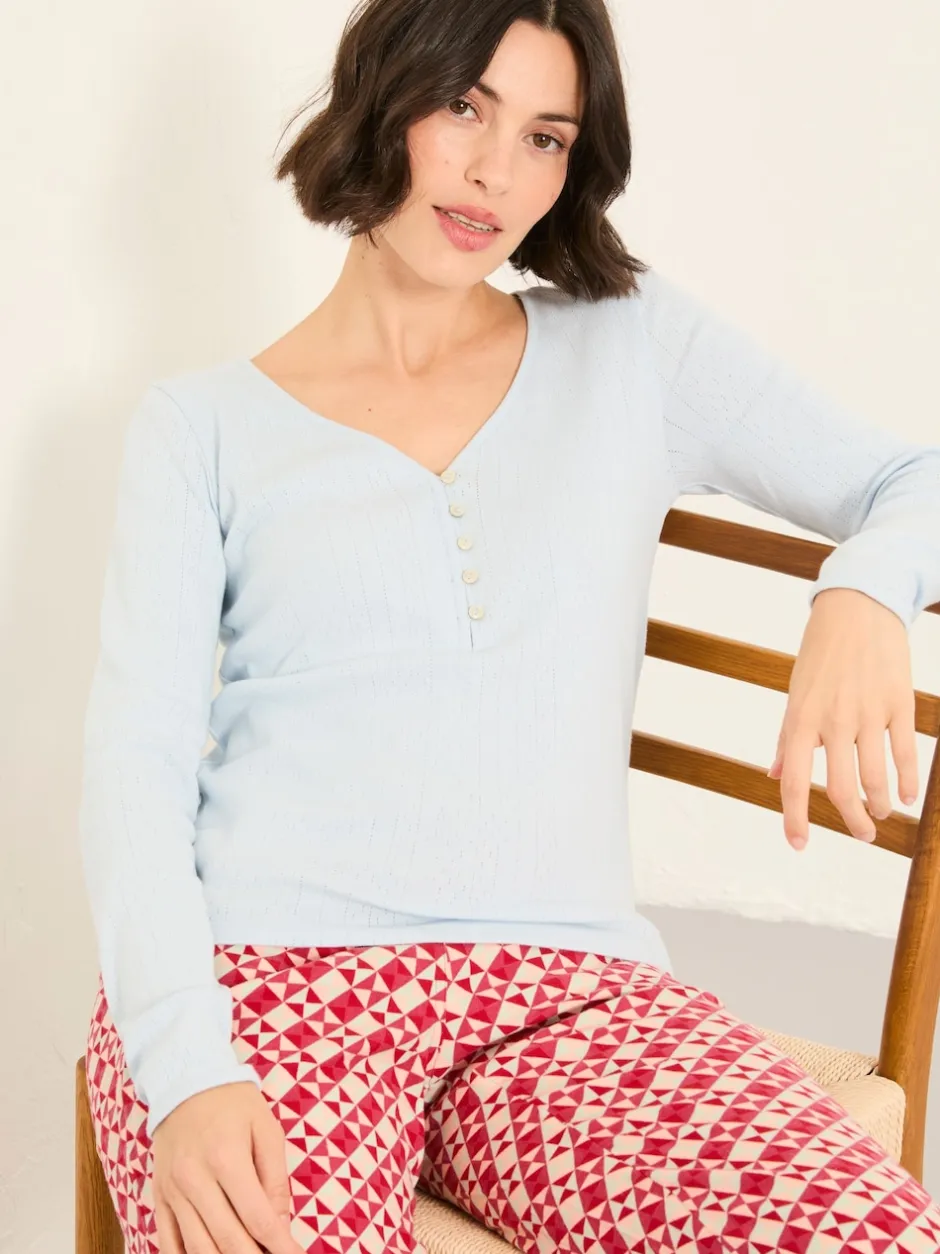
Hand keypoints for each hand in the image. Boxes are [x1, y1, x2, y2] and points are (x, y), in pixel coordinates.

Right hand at [151, 1080, 305, 1253]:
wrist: (185, 1080)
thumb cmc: (233, 1102)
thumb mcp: (266, 1129)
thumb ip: (276, 1179)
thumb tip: (280, 1226)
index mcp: (227, 1158)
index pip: (257, 1218)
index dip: (279, 1245)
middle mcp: (195, 1179)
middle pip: (227, 1240)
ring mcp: (172, 1191)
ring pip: (197, 1248)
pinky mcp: (159, 1196)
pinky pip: (168, 1242)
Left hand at [768, 588, 918, 850]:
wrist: (857, 608)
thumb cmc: (821, 655)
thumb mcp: (795, 693)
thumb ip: (788, 737)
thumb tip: (775, 774)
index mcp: (800, 719)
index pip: (794, 781)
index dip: (795, 817)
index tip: (798, 844)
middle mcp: (833, 720)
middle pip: (841, 788)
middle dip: (852, 821)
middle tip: (863, 835)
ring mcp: (868, 712)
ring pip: (875, 777)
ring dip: (879, 805)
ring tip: (880, 814)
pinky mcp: (899, 703)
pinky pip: (904, 753)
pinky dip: (907, 782)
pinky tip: (906, 796)